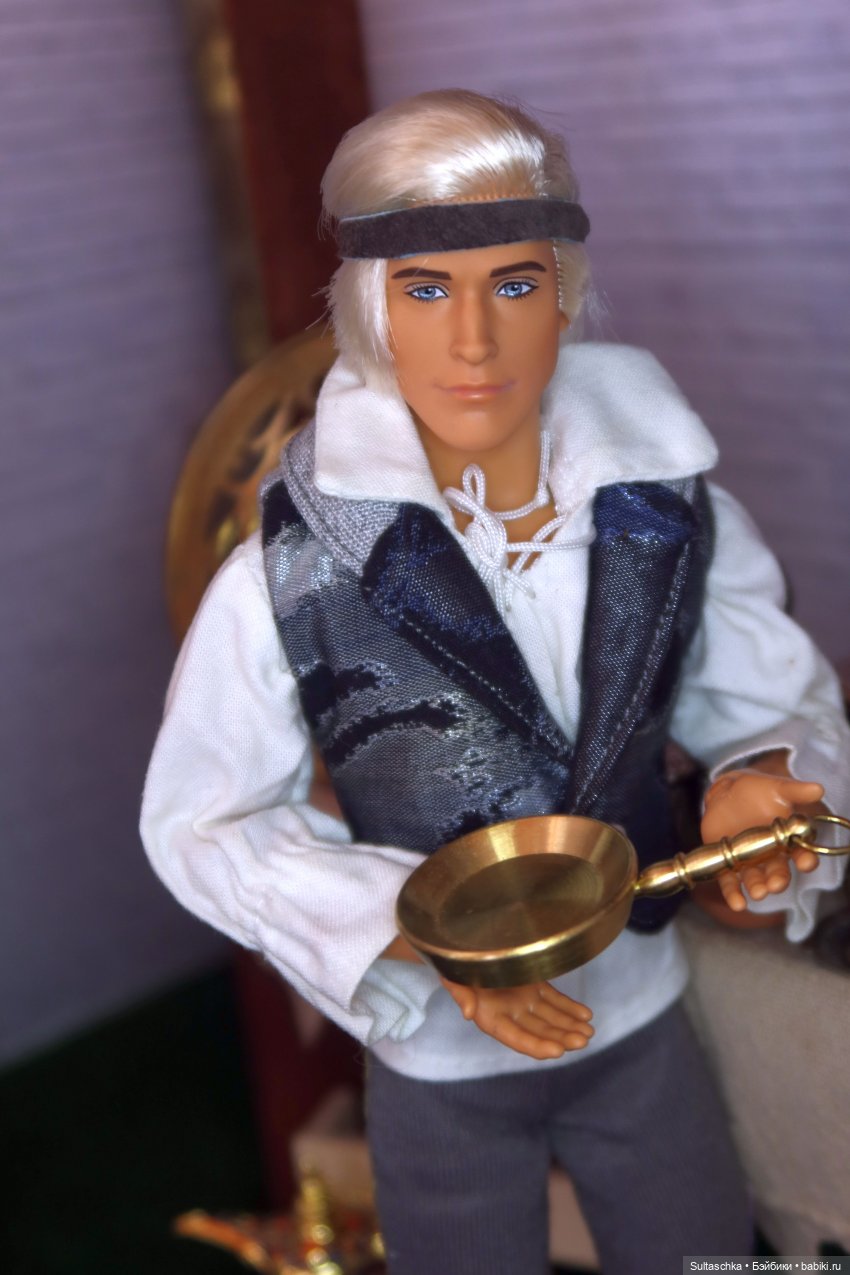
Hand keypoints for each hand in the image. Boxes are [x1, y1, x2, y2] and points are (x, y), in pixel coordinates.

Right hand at [441, 978, 593, 1059]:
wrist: (466, 948)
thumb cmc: (456, 965)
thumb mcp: (453, 977)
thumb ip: (459, 994)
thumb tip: (467, 1013)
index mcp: (490, 1017)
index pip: (515, 1037)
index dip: (536, 1045)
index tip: (557, 1050)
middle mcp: (510, 1013)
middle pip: (539, 1031)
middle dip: (561, 1038)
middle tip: (582, 1040)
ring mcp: (524, 1000)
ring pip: (551, 1018)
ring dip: (570, 1026)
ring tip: (588, 1032)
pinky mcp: (534, 985)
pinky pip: (555, 1000)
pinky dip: (571, 1008)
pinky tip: (586, 1015)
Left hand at [700, 764, 824, 915]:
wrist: (728, 793)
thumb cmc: (758, 791)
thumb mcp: (777, 788)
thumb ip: (796, 791)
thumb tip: (818, 789)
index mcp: (788, 840)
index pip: (802, 854)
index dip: (805, 859)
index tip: (806, 862)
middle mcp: (771, 855)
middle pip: (778, 872)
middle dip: (779, 880)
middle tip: (776, 885)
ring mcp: (749, 861)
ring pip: (756, 879)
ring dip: (757, 888)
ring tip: (758, 893)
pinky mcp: (728, 863)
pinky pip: (731, 882)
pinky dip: (733, 894)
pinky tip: (737, 904)